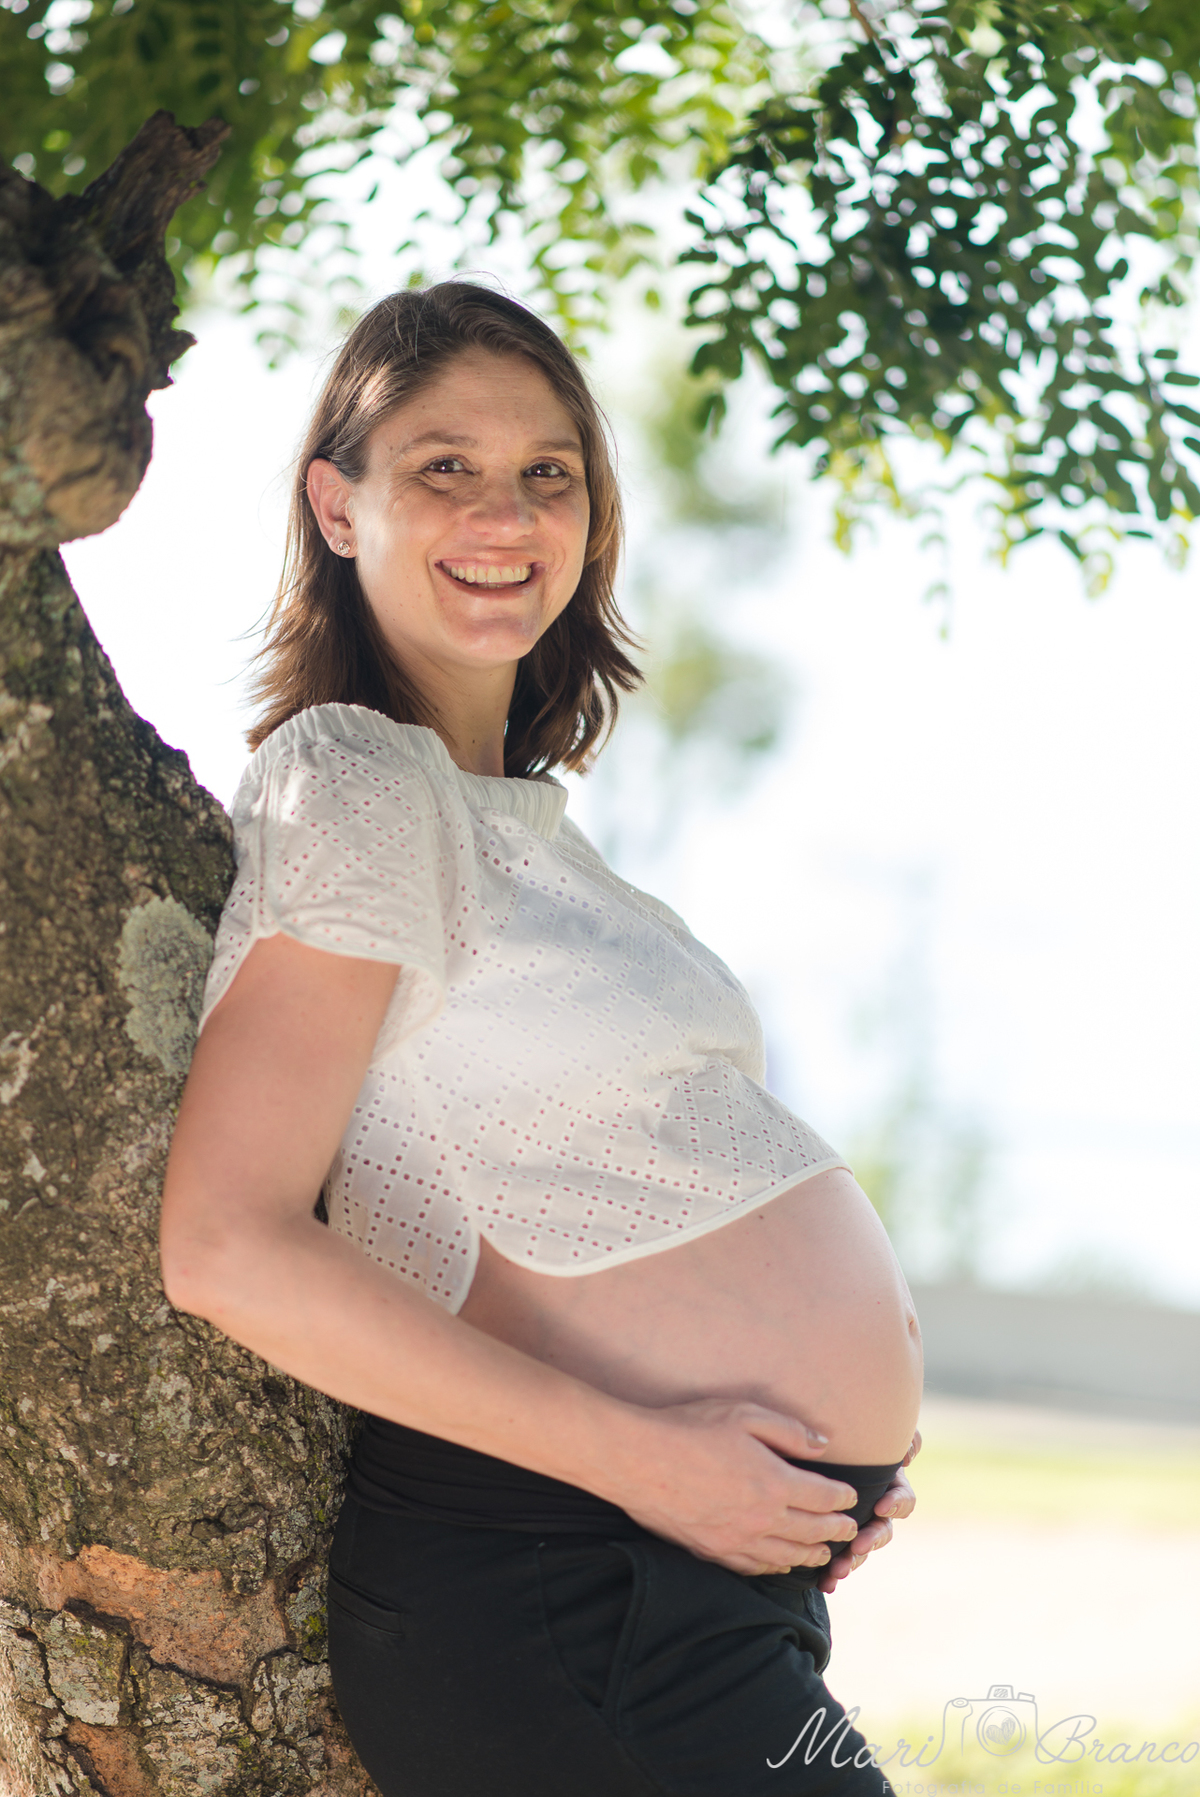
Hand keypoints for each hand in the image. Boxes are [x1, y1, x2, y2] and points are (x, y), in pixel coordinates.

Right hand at [616, 1397, 861, 1576]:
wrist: (639, 1460)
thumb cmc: (690, 1428)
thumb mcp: (744, 1414)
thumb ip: (789, 1431)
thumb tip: (823, 1445)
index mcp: (775, 1482)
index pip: (823, 1497)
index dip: (842, 1498)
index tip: (850, 1498)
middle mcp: (762, 1519)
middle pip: (811, 1531)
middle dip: (836, 1530)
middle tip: (848, 1530)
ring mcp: (737, 1540)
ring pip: (787, 1556)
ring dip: (810, 1555)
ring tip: (823, 1553)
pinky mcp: (712, 1552)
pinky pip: (754, 1567)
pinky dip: (775, 1567)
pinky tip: (779, 1564)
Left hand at [815, 1429, 920, 1594]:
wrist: (793, 1447)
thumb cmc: (834, 1424)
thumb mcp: (864, 1427)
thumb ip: (895, 1435)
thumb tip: (909, 1453)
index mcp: (886, 1484)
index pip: (903, 1500)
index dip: (895, 1505)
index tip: (880, 1506)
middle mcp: (874, 1506)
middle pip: (883, 1531)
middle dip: (872, 1540)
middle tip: (858, 1546)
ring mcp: (854, 1523)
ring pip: (861, 1549)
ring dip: (853, 1561)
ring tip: (837, 1571)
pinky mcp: (832, 1536)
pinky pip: (837, 1558)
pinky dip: (833, 1572)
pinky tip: (826, 1583)